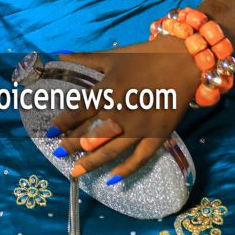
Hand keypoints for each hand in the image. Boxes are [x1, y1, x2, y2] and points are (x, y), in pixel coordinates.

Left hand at [47, 36, 199, 183]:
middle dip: (72, 145)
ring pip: (111, 150)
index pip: (79, 111)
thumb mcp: (113, 55)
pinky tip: (112, 179)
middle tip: (59, 153)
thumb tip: (58, 55)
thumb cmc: (146, 55)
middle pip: (91, 133)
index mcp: (108, 89)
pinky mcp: (158, 135)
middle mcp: (121, 111)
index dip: (62, 124)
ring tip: (76, 171)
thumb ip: (85, 58)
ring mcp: (140, 126)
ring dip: (92, 162)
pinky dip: (126, 169)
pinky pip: (140, 158)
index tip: (49, 134)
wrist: (185, 59)